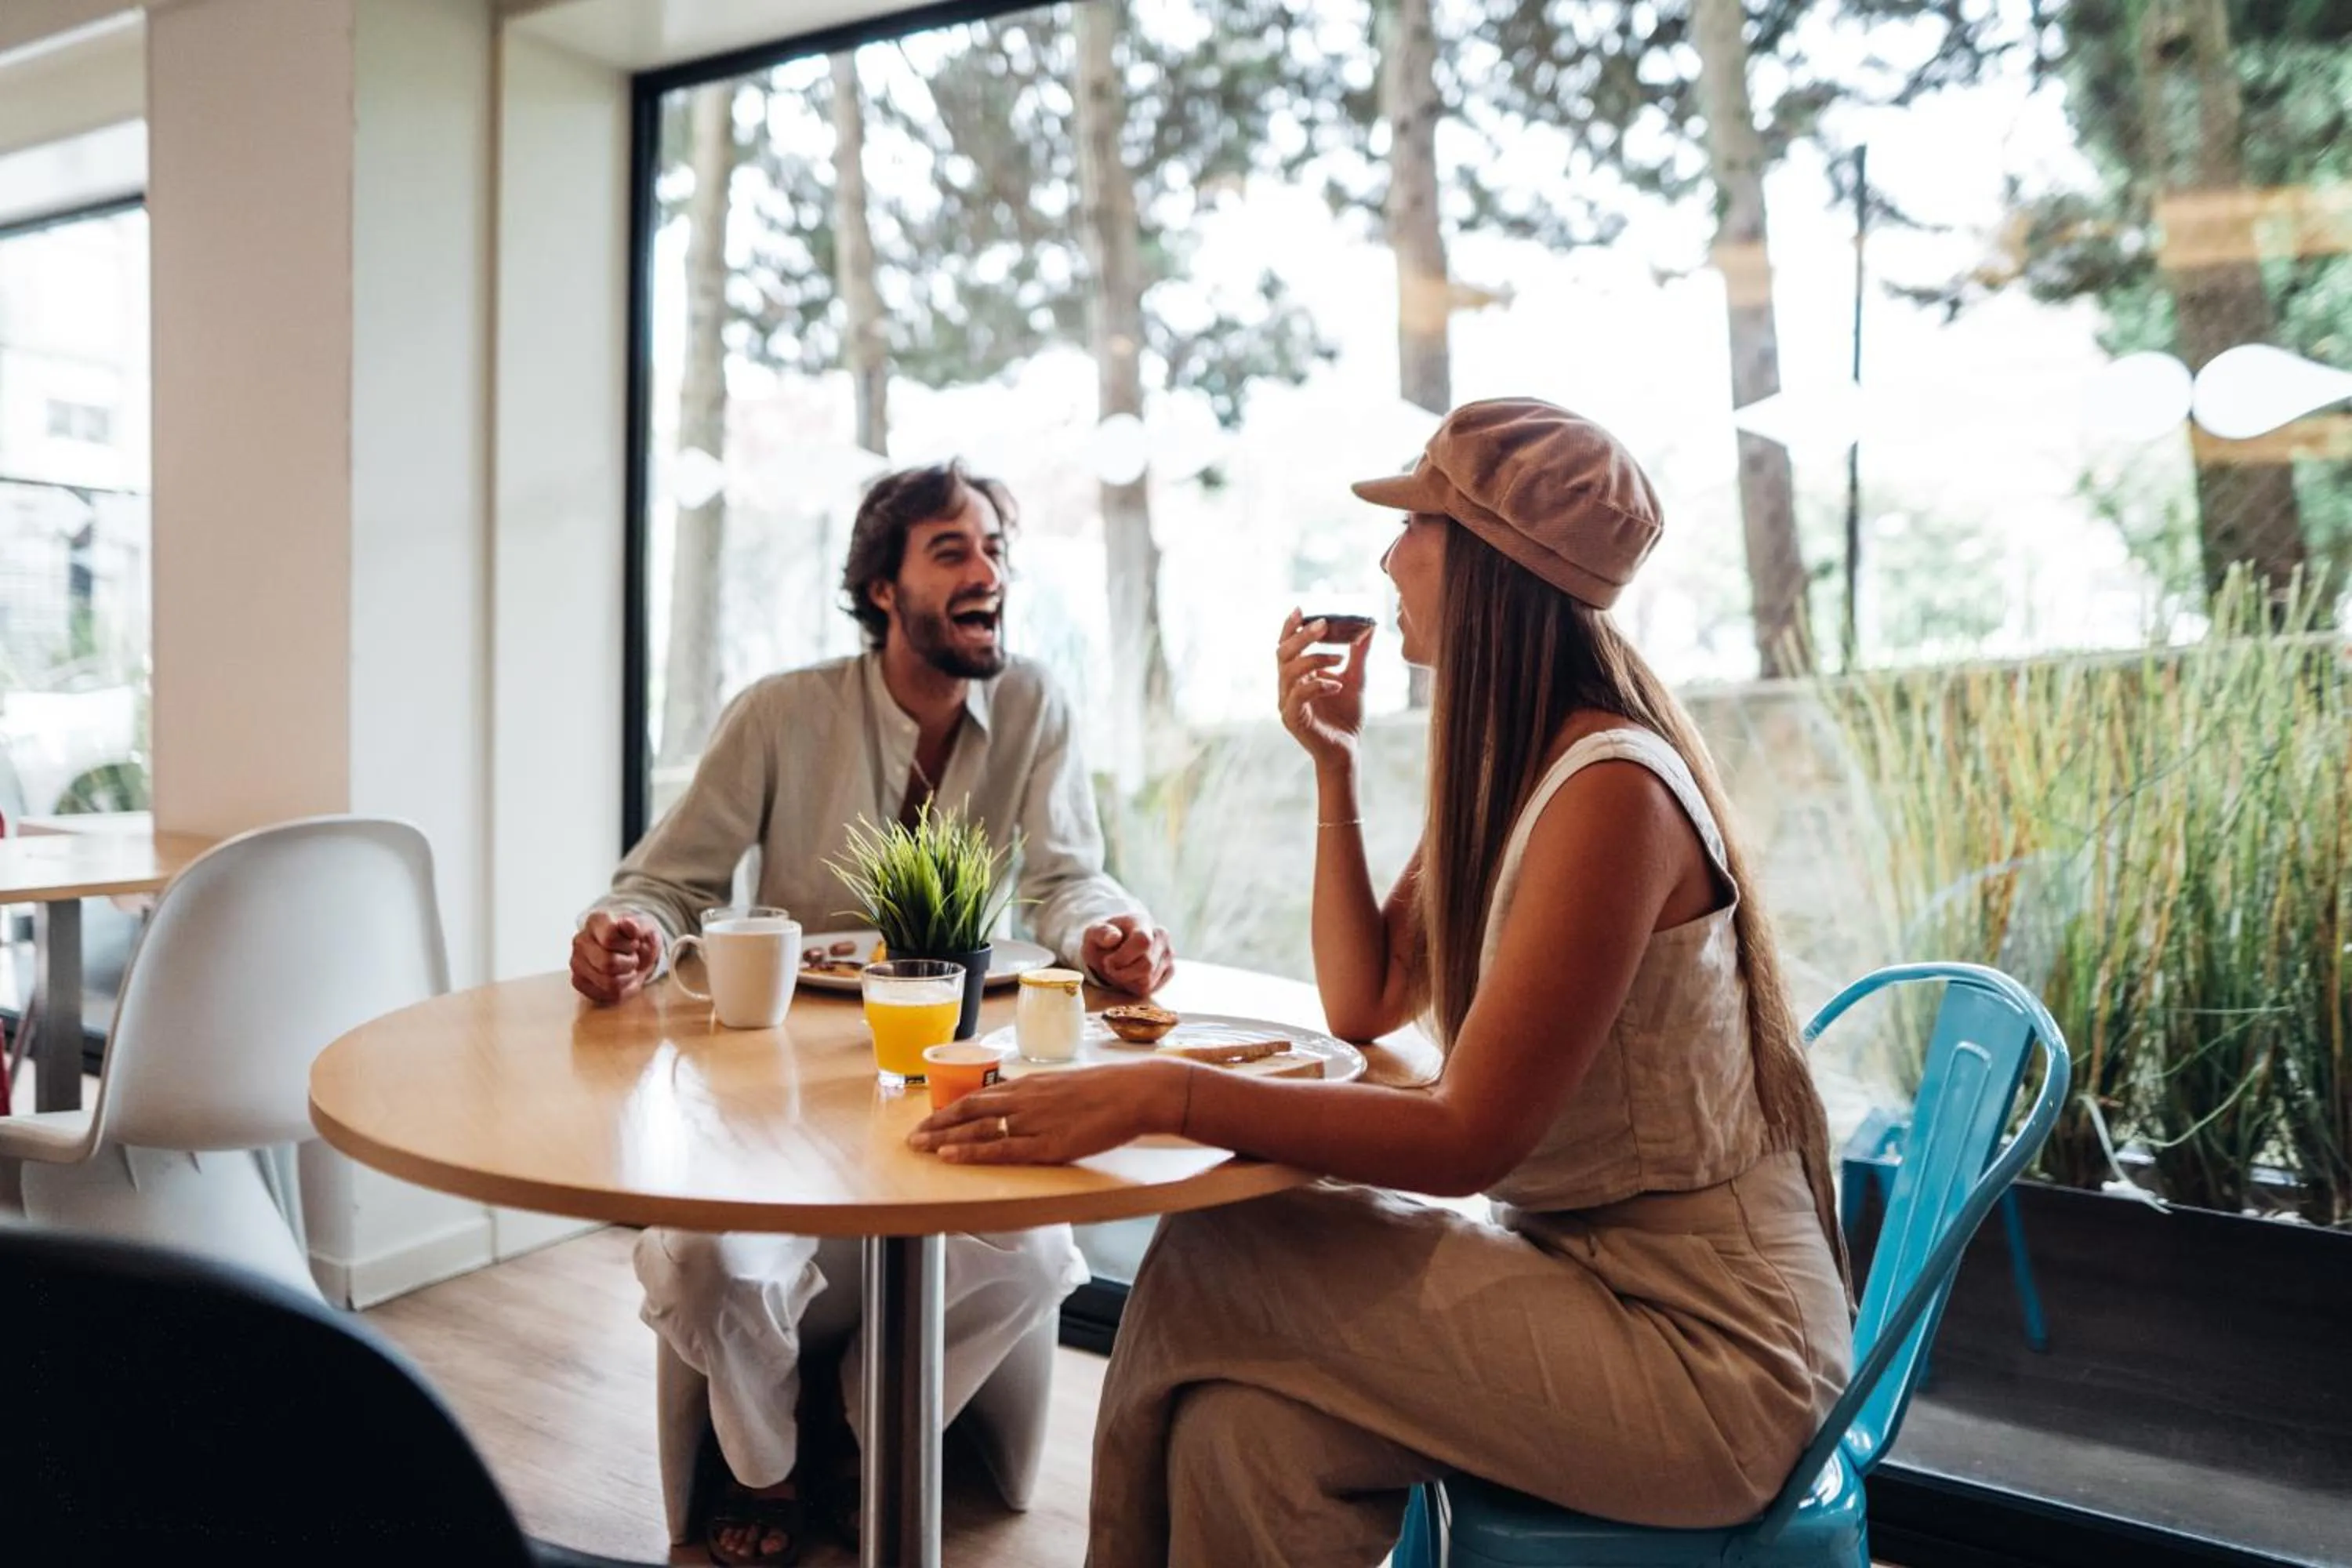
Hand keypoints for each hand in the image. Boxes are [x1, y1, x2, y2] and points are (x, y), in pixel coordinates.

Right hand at [571, 911, 661, 1004]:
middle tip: (633, 958)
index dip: (630, 945)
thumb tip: (627, 924)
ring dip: (627, 978)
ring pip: (608, 982)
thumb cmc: (638, 941)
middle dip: (630, 963)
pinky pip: (605, 996)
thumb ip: (638, 927)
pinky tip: (621, 979)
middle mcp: (580, 940)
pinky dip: (621, 990)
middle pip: (608, 963)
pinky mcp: (578, 981)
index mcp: (596, 921)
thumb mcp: (645, 930)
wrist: (635, 954)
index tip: (635, 942)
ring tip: (627, 968)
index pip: (610, 938)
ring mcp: (576, 962)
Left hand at [908, 1060, 1190, 1164]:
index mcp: (1029, 1084)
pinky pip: (1001, 1149)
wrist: (1136, 1091)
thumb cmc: (1109, 1089)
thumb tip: (1025, 1104)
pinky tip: (950, 1156)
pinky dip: (972, 1152)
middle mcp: (1023, 1099)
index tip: (929, 1120)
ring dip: (944, 1138)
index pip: (979, 1096)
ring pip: (977, 1129)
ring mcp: (1033, 1121)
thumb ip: (1042, 1096)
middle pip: (969, 1111)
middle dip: (937, 1125)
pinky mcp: (1047, 1143)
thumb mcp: (1067, 1085)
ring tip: (919, 1148)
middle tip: (912, 1139)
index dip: (951, 1110)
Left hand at [1082, 915, 1173, 994]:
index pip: (1143, 942)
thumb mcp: (1093, 933)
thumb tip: (1113, 937)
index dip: (1123, 958)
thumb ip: (1100, 932)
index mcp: (1142, 922)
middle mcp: (1161, 936)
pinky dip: (1136, 987)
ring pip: (1148, 981)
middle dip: (1123, 973)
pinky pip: (1152, 989)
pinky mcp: (1170, 970)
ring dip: (1128, 981)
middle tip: (1110, 969)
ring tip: (1120, 970)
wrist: (1116, 945)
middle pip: (1146, 966)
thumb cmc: (1104, 940)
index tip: (1107, 961)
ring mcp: (1168, 954)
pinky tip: (1129, 976)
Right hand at [1277, 609, 1371, 769]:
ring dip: (1315, 659)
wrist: (1347, 748)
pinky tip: (1338, 685)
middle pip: (1283, 653)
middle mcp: (1287, 686)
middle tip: (1324, 625)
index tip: (1302, 609)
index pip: (1286, 645)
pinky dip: (1318, 686)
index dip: (1290, 627)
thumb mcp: (1356, 677)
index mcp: (1297, 674)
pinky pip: (1299, 696)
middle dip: (1303, 636)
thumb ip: (1358, 653)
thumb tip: (1369, 626)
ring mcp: (1286, 702)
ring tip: (1340, 657)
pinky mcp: (1292, 719)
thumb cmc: (1347, 715)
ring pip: (1289, 672)